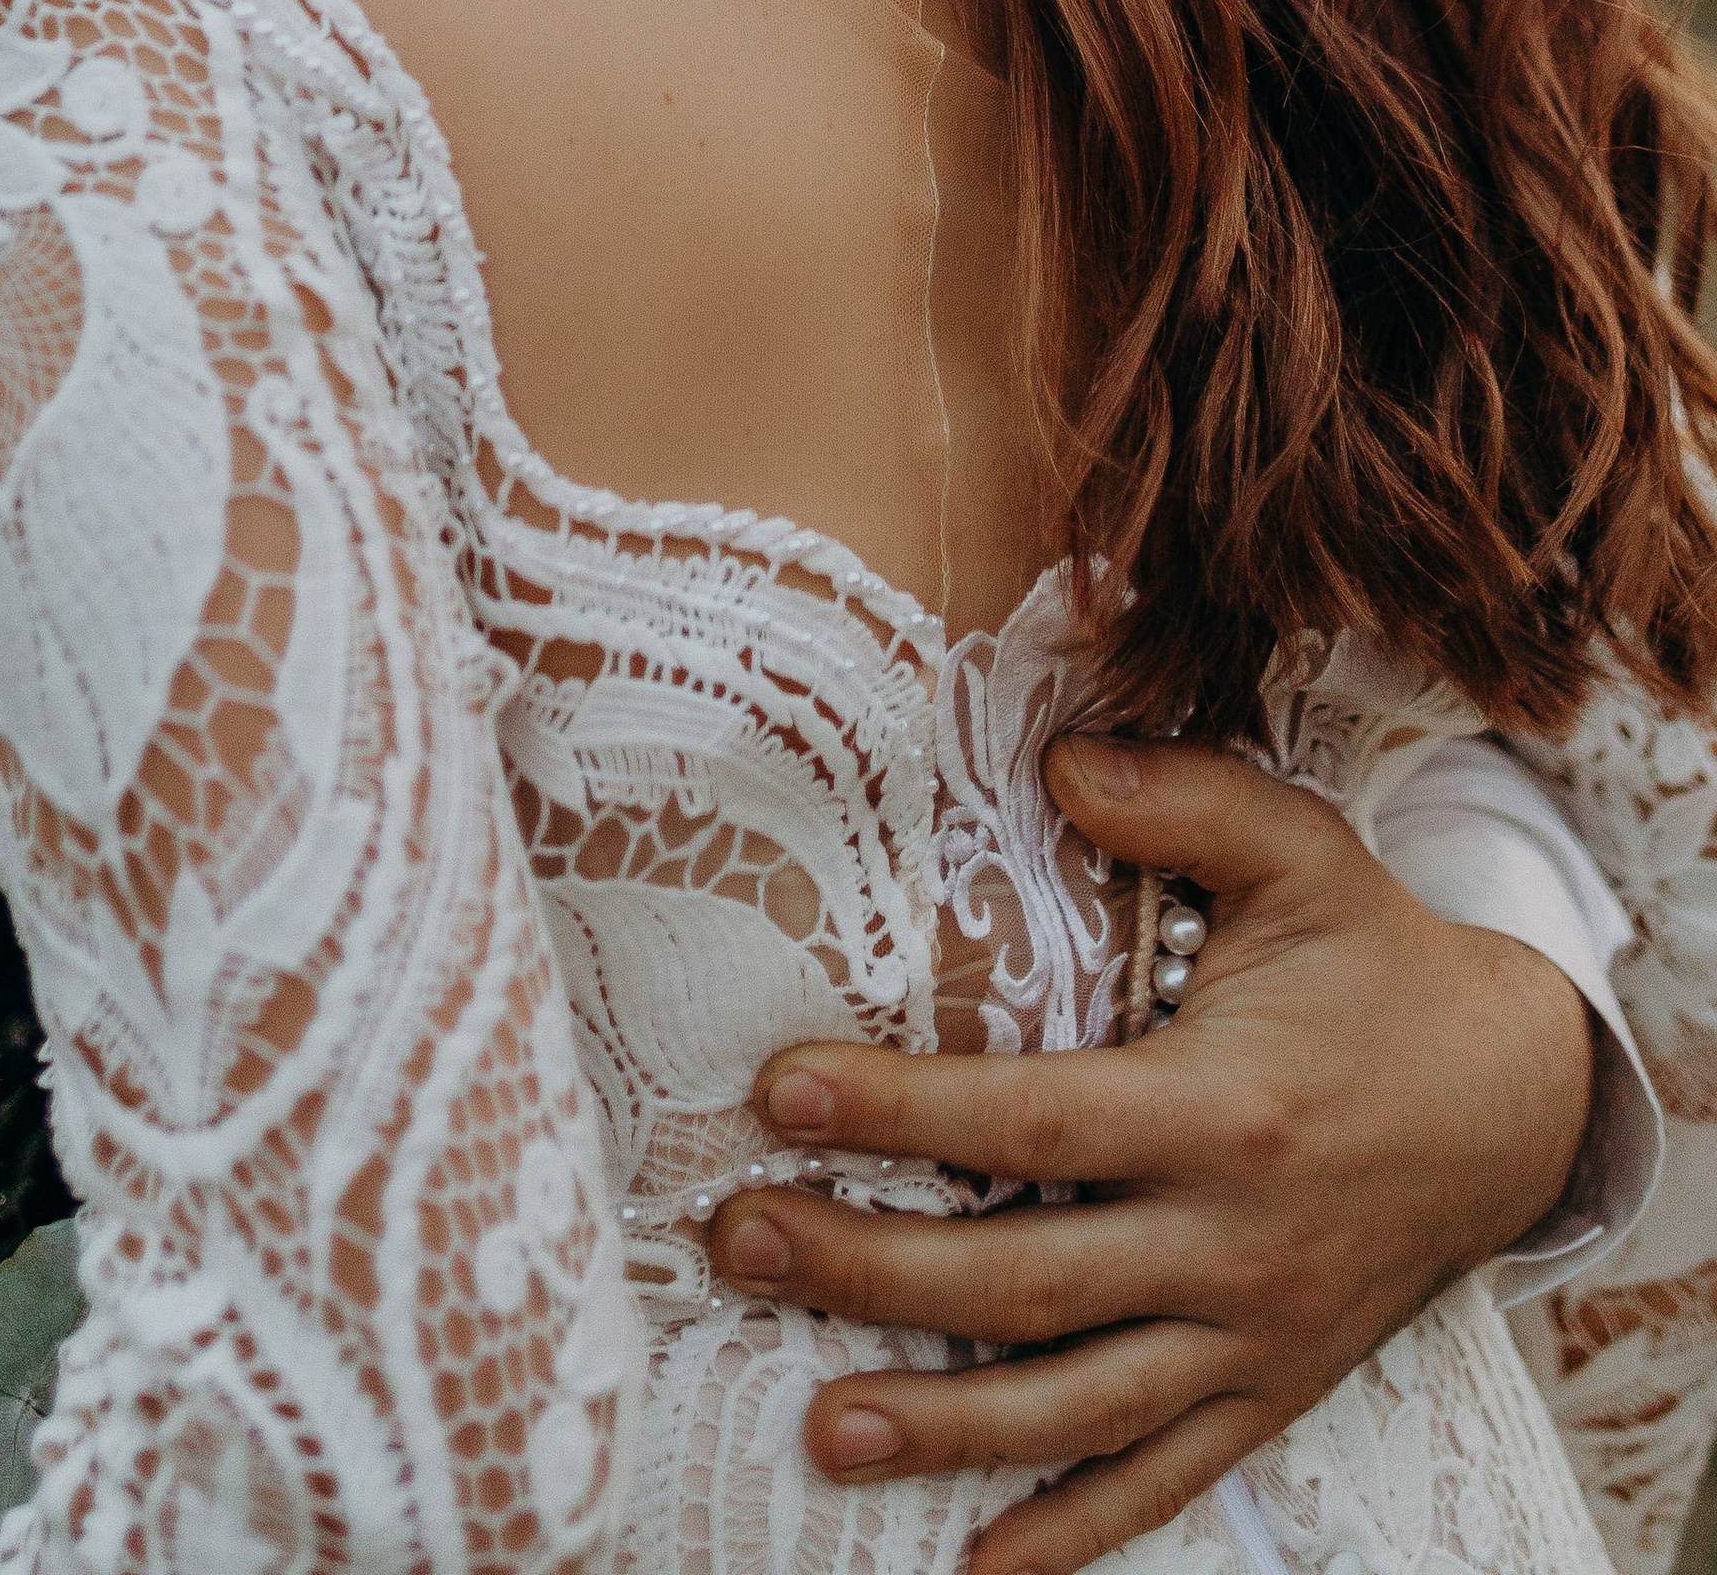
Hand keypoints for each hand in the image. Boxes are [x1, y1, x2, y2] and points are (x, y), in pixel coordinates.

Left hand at [705, 731, 1594, 1574]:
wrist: (1513, 1105)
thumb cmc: (1379, 965)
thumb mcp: (1302, 855)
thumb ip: (1183, 800)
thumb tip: (1060, 758)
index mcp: (1225, 1110)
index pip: (1034, 1121)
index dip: (903, 1113)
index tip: (780, 1093)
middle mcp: (1232, 1242)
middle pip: (1025, 1279)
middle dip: (870, 1269)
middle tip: (739, 1242)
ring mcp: (1250, 1336)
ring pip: (1077, 1404)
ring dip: (942, 1423)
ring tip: (819, 1425)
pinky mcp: (1267, 1392)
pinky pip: (1163, 1479)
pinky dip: (1073, 1532)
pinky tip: (976, 1561)